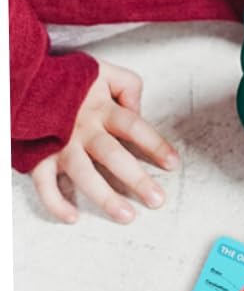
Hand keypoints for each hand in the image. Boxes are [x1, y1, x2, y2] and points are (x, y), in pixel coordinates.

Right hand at [30, 59, 178, 224]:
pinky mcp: (37, 155)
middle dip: (136, 179)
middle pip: (113, 156)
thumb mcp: (104, 73)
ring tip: (126, 216)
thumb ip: (128, 88)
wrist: (25, 78)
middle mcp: (82, 128)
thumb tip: (139, 111)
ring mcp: (59, 144)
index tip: (173, 164)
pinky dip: (55, 202)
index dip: (155, 145)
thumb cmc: (69, 80)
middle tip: (157, 200)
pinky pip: (44, 183)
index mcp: (101, 108)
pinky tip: (73, 217)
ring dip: (104, 197)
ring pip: (83, 174)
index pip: (134, 127)